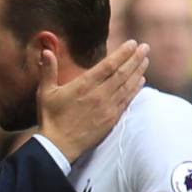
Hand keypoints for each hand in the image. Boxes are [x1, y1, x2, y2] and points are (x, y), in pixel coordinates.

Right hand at [38, 39, 148, 162]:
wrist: (58, 147)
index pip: (108, 65)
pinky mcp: (111, 120)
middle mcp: (99, 95)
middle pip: (122, 73)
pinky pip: (127, 101)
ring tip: (145, 60)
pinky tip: (141, 81)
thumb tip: (46, 50)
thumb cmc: (50, 119)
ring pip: (127, 86)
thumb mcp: (45, 92)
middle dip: (135, 59)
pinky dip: (135, 90)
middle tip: (145, 47)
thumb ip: (48, 70)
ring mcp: (107, 108)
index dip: (123, 53)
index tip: (132, 43)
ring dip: (138, 72)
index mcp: (83, 85)